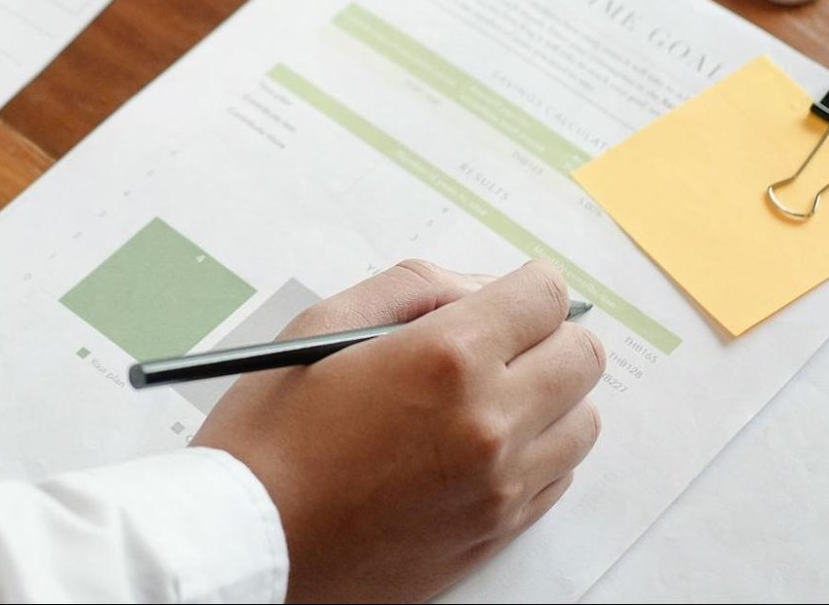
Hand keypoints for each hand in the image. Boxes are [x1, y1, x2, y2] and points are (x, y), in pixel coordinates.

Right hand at [193, 260, 604, 602]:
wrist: (245, 542)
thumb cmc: (270, 433)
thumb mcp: (322, 325)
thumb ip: (413, 289)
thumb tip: (481, 291)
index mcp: (446, 360)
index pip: (546, 297)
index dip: (526, 286)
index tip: (506, 296)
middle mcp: (489, 424)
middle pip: (583, 356)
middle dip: (547, 336)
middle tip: (498, 343)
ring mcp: (499, 488)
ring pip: (583, 421)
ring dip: (549, 398)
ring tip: (488, 399)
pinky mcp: (496, 533)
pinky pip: (558, 478)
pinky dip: (537, 453)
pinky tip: (479, 446)